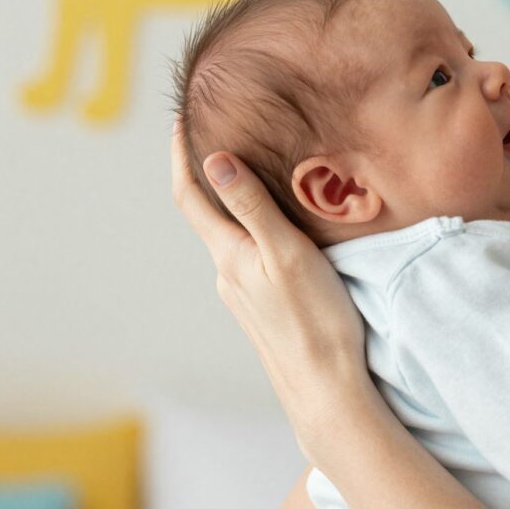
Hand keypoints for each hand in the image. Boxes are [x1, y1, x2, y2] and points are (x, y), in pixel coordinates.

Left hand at [170, 122, 369, 461]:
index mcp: (229, 255)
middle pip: (209, 214)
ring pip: (233, 237)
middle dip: (211, 175)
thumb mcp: (284, 253)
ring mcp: (245, 294)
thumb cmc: (313, 320)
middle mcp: (228, 273)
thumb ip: (252, 206)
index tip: (182, 120)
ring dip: (235, 205)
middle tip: (223, 134)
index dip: (182, 156)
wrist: (327, 388)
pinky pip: (252, 257)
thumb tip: (214, 159)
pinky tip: (281, 230)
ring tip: (256, 174)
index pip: (190, 196)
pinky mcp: (266, 308)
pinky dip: (255, 230)